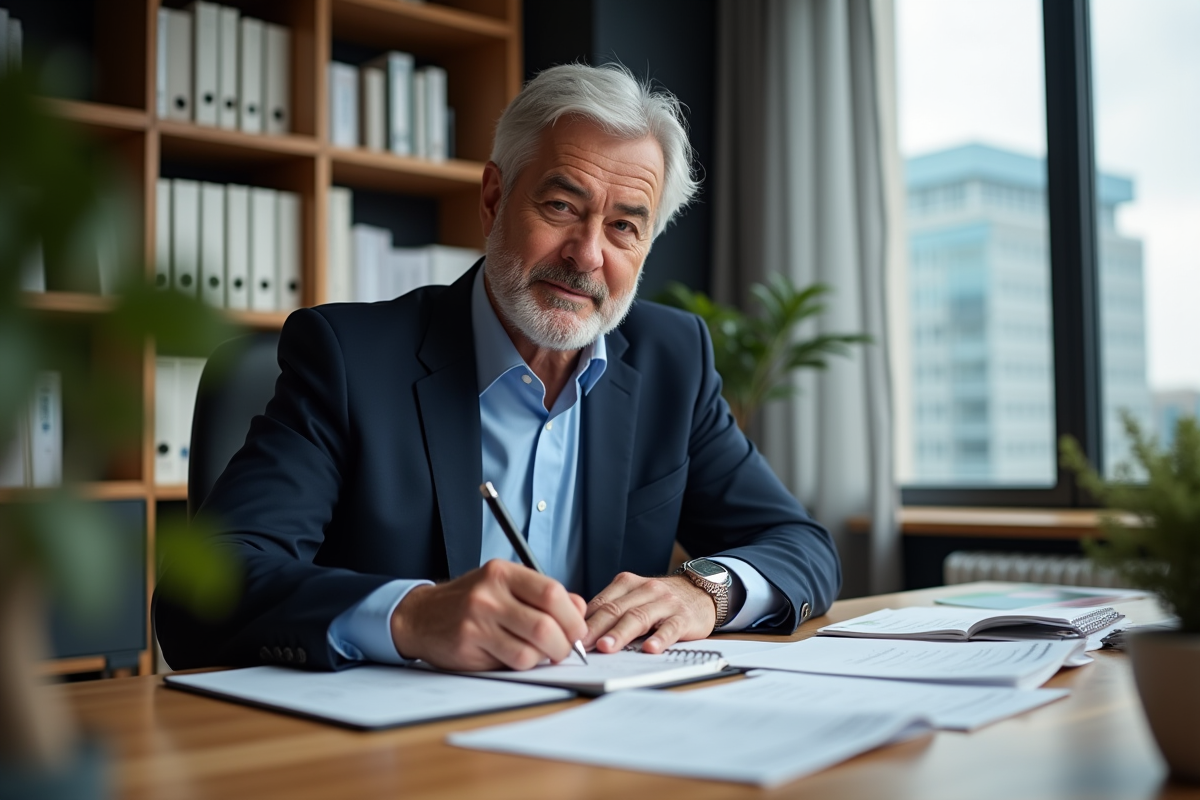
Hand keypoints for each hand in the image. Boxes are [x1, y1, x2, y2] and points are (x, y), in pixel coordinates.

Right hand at [390, 559, 587, 670]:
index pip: (551, 592)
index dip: (572, 617)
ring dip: (544, 658)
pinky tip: (516, 657)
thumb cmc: (470, 601)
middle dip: (563, 644)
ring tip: (539, 654)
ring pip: (530, 650)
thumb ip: (543, 595)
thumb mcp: (505, 586)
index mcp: (502, 573)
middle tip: (563, 650)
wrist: (421, 616)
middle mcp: (489, 594)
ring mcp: (477, 620)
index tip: (577, 630)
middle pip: (545, 625)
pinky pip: (511, 663)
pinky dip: (524, 665)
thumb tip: (579, 610)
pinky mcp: (468, 646)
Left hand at [583, 572, 715, 654]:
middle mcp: (646, 590)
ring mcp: (666, 603)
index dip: (585, 621)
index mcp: (628, 583)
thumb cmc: (659, 600)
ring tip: (607, 647)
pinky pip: (670, 628)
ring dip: (621, 633)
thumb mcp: (634, 596)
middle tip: (582, 645)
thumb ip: (612, 609)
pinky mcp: (684, 617)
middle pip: (616, 609)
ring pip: (639, 617)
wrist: (700, 591)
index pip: (602, 602)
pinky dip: (660, 638)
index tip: (570, 637)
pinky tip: (650, 649)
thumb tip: (580, 631)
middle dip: (597, 628)